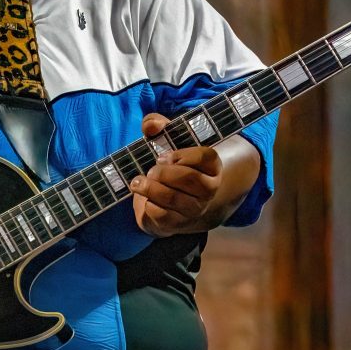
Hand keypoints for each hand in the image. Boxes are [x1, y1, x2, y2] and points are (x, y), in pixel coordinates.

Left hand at [130, 113, 222, 236]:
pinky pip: (162, 215)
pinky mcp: (178, 224)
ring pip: (173, 198)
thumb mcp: (163, 140)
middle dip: (163, 172)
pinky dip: (148, 205)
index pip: (206, 157)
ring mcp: (195, 209)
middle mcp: (209, 189)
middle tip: (151, 170)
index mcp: (212, 167)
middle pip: (189, 178)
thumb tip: (152, 126)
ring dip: (150, 188)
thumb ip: (157, 125)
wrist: (164, 201)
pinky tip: (145, 198)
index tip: (164, 156)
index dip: (184, 155)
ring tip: (138, 182)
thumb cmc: (166, 165)